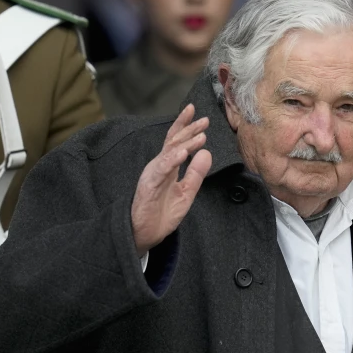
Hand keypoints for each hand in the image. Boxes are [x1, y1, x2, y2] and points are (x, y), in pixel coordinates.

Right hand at [131, 104, 211, 255]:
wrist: (145, 234)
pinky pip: (161, 170)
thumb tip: (206, 153)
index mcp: (168, 167)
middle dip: (188, 129)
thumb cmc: (162, 213)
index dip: (188, 128)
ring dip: (185, 144)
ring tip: (200, 136)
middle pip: (173, 142)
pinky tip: (182, 154)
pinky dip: (171, 160)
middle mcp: (159, 166)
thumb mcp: (186, 192)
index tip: (203, 118)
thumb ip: (196, 174)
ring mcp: (153, 175)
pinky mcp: (149, 186)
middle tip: (205, 120)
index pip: (177, 143)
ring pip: (169, 153)